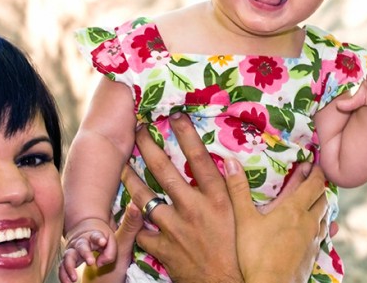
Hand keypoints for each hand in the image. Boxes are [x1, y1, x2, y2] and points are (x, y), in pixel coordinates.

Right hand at [59, 217, 118, 281]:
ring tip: (74, 278)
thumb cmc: (99, 239)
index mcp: (93, 236)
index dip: (99, 239)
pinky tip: (66, 282)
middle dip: (85, 254)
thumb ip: (110, 251)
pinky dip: (63, 275)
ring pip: (68, 257)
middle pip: (81, 246)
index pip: (96, 236)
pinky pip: (62, 267)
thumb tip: (99, 264)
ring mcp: (72, 250)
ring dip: (70, 268)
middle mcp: (80, 242)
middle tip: (91, 263)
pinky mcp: (66, 259)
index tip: (103, 242)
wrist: (83, 230)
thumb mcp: (109, 240)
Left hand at [125, 113, 241, 282]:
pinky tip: (125, 211)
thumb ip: (236, 187)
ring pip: (144, 197)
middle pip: (165, 171)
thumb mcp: (243, 216)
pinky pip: (140, 231)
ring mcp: (175, 228)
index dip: (187, 135)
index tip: (176, 116)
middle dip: (149, 147)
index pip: (199, 160)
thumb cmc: (238, 250)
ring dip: (131, 178)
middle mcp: (194, 209)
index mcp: (217, 200)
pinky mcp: (163, 247)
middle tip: (139, 130)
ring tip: (122, 164)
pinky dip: (132, 222)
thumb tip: (230, 159)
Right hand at [224, 159, 329, 282]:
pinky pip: (323, 235)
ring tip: (315, 201)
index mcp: (295, 210)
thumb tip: (230, 161)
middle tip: (313, 180)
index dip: (316, 172)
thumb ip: (238, 190)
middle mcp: (309, 222)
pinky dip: (321, 226)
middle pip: (322, 199)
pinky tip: (316, 230)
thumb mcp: (243, 220)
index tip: (314, 164)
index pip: (314, 184)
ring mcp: (314, 240)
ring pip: (324, 217)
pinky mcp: (313, 255)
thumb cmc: (256, 254)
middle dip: (319, 187)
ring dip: (321, 206)